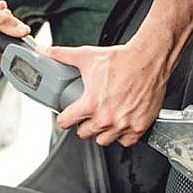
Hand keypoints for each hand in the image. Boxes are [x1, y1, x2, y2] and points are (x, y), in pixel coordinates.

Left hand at [40, 38, 170, 146]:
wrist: (149, 59)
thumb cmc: (122, 59)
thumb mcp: (87, 56)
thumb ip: (62, 55)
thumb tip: (43, 50)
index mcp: (91, 103)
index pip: (65, 123)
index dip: (64, 118)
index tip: (67, 116)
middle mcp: (106, 118)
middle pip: (84, 134)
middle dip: (84, 124)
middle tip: (89, 114)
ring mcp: (123, 124)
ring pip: (104, 140)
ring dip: (103, 132)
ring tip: (105, 120)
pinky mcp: (139, 127)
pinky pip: (126, 142)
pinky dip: (123, 135)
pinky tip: (122, 124)